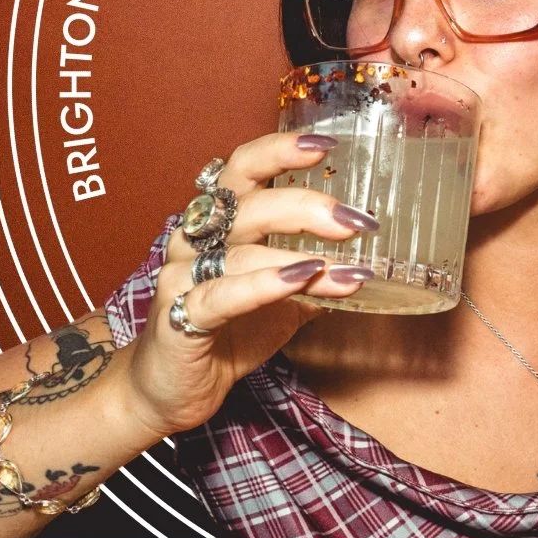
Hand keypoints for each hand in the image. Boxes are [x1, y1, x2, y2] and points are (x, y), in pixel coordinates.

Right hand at [122, 131, 376, 438]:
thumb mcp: (282, 300)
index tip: (327, 145)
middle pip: (247, 203)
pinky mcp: (178, 318)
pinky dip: (264, 285)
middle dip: (306, 206)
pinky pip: (222, 294)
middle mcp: (195, 239)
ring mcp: (181, 276)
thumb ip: (315, 276)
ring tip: (349, 271)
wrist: (169, 392)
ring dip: (299, 258)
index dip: (280, 150)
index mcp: (217, 222)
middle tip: (355, 222)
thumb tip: (367, 262)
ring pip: (241, 251)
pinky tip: (301, 281)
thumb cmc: (225, 333)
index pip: (244, 169)